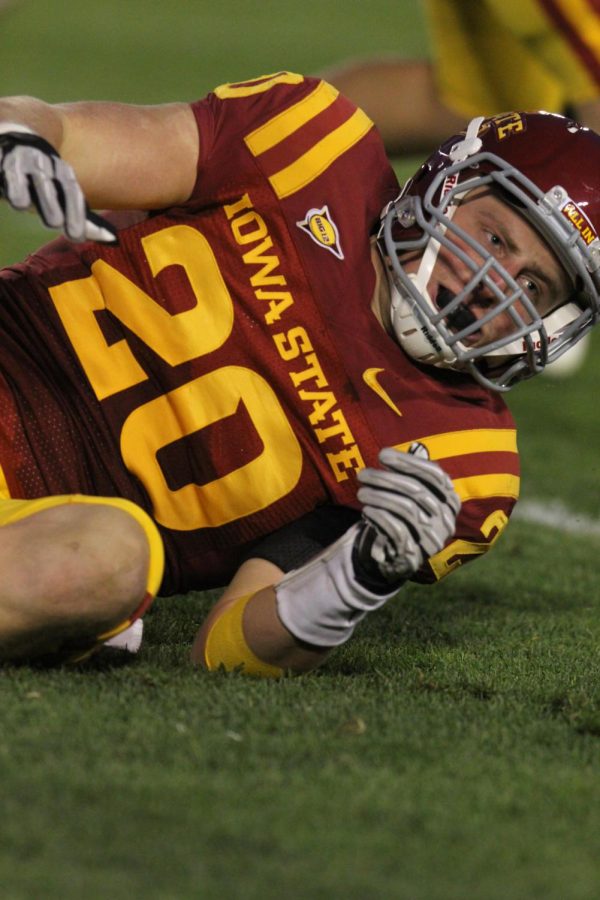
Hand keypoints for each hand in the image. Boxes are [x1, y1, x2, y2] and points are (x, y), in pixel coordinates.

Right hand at [0, 123, 116, 242]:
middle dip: (49, 202)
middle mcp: (40, 164)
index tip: (76, 236)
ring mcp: (15, 159)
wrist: (15, 135)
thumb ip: (85, 220)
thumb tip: (114, 241)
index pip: (70, 192)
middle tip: (54, 222)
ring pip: (16, 173)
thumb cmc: (42, 180)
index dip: (74, 212)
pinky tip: (0, 180)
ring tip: (20, 202)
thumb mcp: (62, 198)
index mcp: (60, 174)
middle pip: (45, 184)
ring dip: (18, 187)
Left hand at [355, 447, 459, 582]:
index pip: (435, 475)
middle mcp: (446, 520)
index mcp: (450, 501)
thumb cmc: (403, 517)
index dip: (409, 462)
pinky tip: (367, 511)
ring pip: (406, 509)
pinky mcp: (415, 555)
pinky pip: (397, 530)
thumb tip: (412, 448)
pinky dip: (379, 517)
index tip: (382, 454)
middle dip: (386, 479)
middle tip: (362, 474)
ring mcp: (433, 539)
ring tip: (361, 492)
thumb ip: (414, 474)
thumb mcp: (412, 495)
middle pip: (417, 491)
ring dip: (379, 497)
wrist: (395, 557)